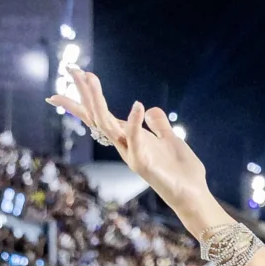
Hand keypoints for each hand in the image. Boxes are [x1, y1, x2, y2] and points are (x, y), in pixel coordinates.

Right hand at [48, 67, 219, 233]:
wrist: (194, 195)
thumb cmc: (181, 172)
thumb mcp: (170, 139)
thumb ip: (159, 125)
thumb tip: (151, 108)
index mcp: (129, 138)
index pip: (101, 116)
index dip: (85, 99)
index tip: (70, 79)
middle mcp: (125, 146)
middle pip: (98, 116)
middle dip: (84, 93)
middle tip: (72, 70)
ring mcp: (132, 155)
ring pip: (107, 125)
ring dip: (97, 101)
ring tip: (89, 79)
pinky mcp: (143, 164)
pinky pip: (135, 140)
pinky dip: (135, 123)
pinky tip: (137, 105)